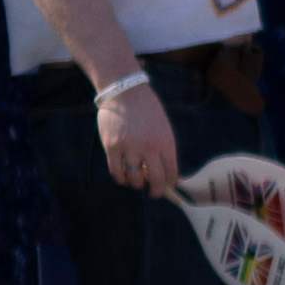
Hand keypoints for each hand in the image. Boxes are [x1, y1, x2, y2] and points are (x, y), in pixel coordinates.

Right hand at [93, 77, 176, 196]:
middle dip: (156, 191)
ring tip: (136, 182)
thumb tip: (168, 173)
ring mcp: (129, 148)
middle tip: (153, 193)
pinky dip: (120, 178)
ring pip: (134, 179)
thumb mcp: (164, 128)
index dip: (170, 184)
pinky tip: (123, 177)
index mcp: (166, 143)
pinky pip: (116, 171)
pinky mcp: (112, 146)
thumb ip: (165, 150)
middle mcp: (149, 148)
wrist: (125, 92)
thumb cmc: (147, 111)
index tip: (168, 186)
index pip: (172, 173)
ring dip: (136, 184)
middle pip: (155, 180)